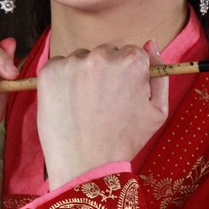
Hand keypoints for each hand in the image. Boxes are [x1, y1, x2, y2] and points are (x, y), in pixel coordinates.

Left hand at [36, 40, 169, 189]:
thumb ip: (159, 74)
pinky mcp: (49, 71)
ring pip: (81, 59)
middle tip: (101, 103)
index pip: (131, 53)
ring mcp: (73, 62)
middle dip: (105, 71)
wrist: (86, 165)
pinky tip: (68, 104)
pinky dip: (62, 80)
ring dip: (82, 74)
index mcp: (132, 60)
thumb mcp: (157, 111)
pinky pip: (59, 66)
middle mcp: (102, 55)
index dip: (126, 75)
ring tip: (84, 106)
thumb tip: (151, 43)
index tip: (120, 94)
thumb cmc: (124, 141)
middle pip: (106, 53)